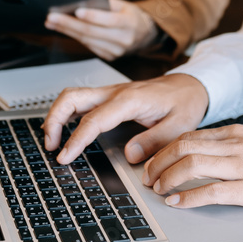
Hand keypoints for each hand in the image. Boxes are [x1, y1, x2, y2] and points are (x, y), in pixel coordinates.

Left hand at [44, 0, 158, 60]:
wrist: (144, 35)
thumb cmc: (131, 16)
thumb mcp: (124, 4)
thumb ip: (106, 3)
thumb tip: (83, 2)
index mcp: (129, 23)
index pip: (109, 20)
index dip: (92, 16)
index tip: (77, 11)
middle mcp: (123, 39)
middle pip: (92, 32)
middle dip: (69, 24)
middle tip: (52, 17)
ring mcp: (116, 51)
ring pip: (87, 40)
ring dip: (67, 31)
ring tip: (52, 22)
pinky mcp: (109, 57)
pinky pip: (88, 46)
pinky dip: (75, 37)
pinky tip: (64, 30)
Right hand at [44, 74, 208, 164]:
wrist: (191, 85)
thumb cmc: (185, 102)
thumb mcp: (179, 126)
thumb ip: (155, 141)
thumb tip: (130, 156)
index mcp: (130, 100)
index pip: (93, 119)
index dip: (76, 139)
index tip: (65, 156)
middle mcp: (115, 92)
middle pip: (72, 98)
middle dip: (54, 120)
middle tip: (51, 146)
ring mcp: (110, 92)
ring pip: (72, 96)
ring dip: (57, 115)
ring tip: (53, 140)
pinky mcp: (110, 96)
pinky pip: (81, 99)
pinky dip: (67, 113)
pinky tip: (65, 129)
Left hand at [145, 124, 242, 218]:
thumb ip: (232, 147)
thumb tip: (203, 155)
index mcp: (236, 134)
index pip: (190, 136)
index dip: (165, 150)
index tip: (153, 163)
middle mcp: (236, 145)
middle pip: (183, 146)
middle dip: (158, 162)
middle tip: (147, 177)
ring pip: (192, 164)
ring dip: (168, 177)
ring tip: (158, 190)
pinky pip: (213, 190)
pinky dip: (189, 197)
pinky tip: (177, 203)